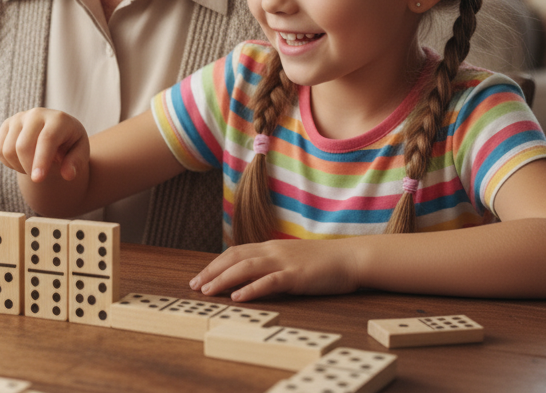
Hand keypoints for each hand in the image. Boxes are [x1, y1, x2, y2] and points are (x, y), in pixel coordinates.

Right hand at [0, 108, 89, 182]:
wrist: (56, 133)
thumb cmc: (70, 144)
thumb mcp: (80, 153)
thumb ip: (76, 163)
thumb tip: (68, 175)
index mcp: (59, 119)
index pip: (46, 139)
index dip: (41, 161)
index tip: (37, 180)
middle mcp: (36, 114)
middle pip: (23, 146)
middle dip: (28, 168)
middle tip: (39, 177)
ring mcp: (19, 118)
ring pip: (8, 150)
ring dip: (19, 166)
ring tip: (33, 166)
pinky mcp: (6, 125)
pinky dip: (9, 162)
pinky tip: (22, 162)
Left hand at [189, 238, 360, 300]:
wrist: (351, 258)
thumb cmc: (322, 262)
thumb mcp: (291, 260)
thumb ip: (271, 265)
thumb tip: (250, 277)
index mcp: (270, 247)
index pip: (235, 252)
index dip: (215, 264)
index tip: (199, 277)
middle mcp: (273, 251)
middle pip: (234, 258)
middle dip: (211, 272)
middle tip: (194, 286)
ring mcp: (284, 262)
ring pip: (246, 268)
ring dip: (223, 280)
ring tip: (207, 291)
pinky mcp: (296, 275)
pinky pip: (269, 282)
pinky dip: (251, 289)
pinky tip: (238, 297)